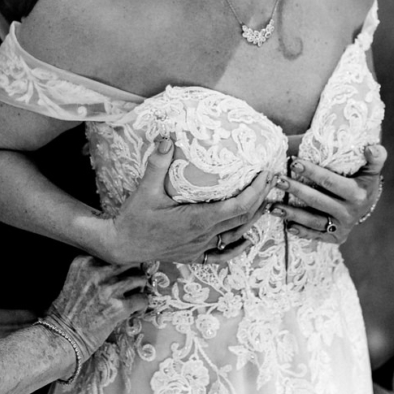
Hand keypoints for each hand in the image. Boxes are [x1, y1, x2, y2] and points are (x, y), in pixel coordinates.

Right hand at [49, 255, 149, 351]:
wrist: (63, 337)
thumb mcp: (75, 279)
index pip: (113, 252)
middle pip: (129, 262)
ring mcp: (109, 288)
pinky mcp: (120, 307)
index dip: (119, 264)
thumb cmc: (67, 311)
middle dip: (132, 272)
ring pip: (140, 278)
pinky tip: (134, 310)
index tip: (121, 272)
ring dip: (139, 288)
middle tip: (131, 284)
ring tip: (134, 296)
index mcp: (84, 262)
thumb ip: (93, 269)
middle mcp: (97, 271)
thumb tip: (120, 267)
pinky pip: (143, 299)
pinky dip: (141, 305)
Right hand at [103, 136, 270, 264]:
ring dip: (254, 218)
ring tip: (265, 199)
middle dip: (261, 198)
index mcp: (197, 220)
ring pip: (237, 234)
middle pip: (243, 218)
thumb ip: (158, 164)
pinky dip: (238, 246)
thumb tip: (166, 137)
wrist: (121, 245)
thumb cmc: (134, 218)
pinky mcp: (194, 255)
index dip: (256, 191)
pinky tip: (247, 238)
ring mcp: (200, 248)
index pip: (238, 207)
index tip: (265, 174)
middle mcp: (203, 236)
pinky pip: (223, 254)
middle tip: (272, 178)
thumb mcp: (145, 189)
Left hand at [270, 143, 385, 244]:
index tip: (293, 162)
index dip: (311, 172)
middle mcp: (350, 213)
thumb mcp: (373, 169)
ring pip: (313, 221)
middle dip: (296, 190)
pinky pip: (316, 235)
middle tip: (277, 180)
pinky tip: (287, 226)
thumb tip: (370, 147)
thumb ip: (376, 156)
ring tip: (272, 206)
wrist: (368, 205)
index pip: (330, 182)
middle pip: (317, 201)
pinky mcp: (336, 237)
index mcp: (357, 194)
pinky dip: (301, 232)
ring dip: (292, 214)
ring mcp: (342, 227)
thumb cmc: (364, 181)